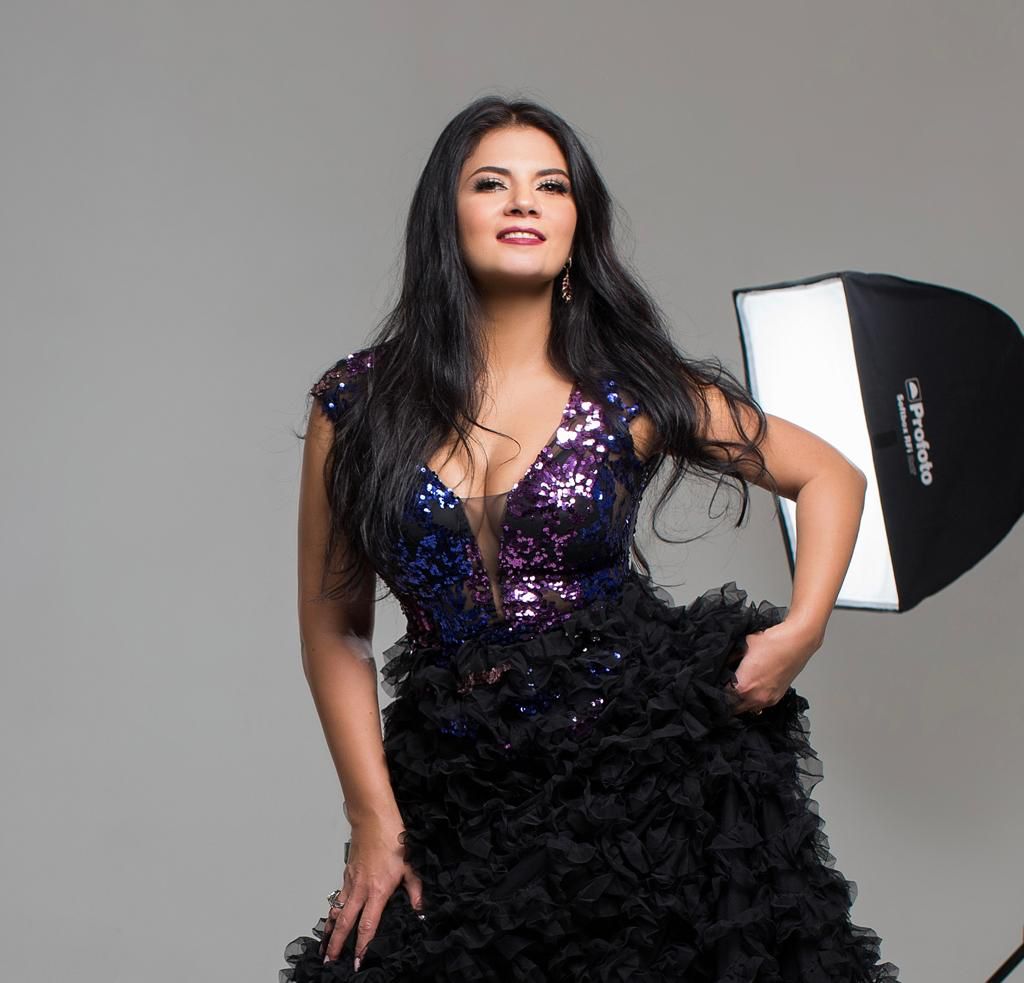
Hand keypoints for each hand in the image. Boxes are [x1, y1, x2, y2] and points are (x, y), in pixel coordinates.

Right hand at [320, 812, 425, 969]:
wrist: (374, 819)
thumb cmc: (392, 838)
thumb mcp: (411, 866)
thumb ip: (416, 891)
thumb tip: (420, 909)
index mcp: (377, 891)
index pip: (367, 925)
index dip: (362, 946)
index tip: (357, 960)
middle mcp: (361, 889)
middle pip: (345, 923)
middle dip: (336, 944)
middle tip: (331, 960)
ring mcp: (351, 881)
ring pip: (337, 910)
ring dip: (330, 929)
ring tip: (324, 945)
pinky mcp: (347, 873)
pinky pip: (338, 897)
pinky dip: (333, 910)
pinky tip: (332, 917)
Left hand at [725, 620, 819, 715]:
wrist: (797, 642)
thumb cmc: (773, 643)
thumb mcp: (743, 646)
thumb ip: (731, 658)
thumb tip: (723, 664)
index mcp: (744, 686)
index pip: (723, 699)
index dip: (716, 693)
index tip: (713, 689)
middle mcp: (756, 697)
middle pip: (734, 708)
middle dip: (727, 701)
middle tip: (721, 692)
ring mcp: (768, 700)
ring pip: (747, 709)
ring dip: (739, 703)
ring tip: (735, 692)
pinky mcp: (777, 697)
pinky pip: (759, 706)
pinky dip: (752, 701)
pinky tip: (750, 691)